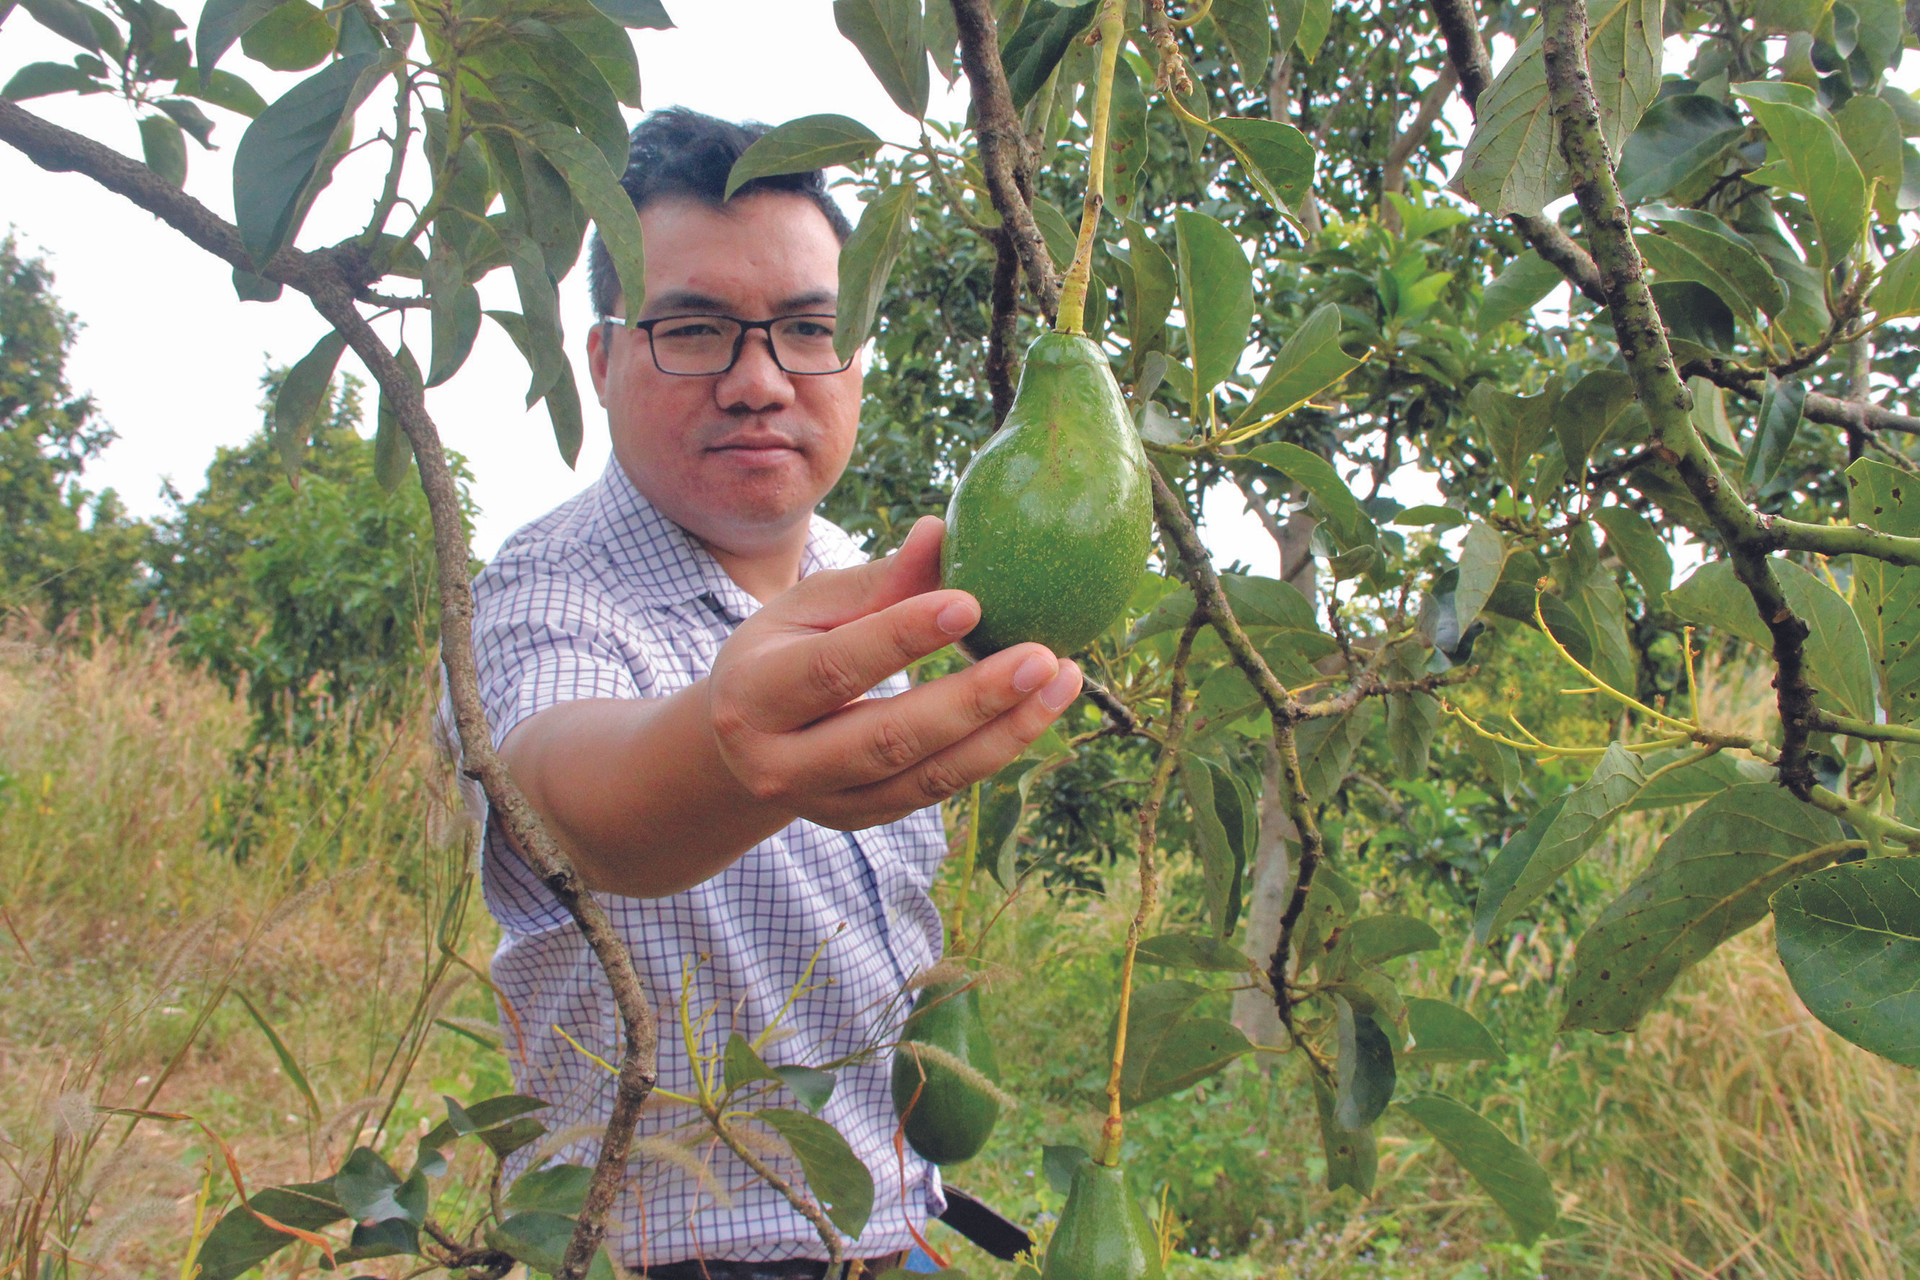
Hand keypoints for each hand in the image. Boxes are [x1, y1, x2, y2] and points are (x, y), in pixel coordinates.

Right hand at [706, 516, 1080, 829]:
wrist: (741, 745)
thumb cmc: (781, 652)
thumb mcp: (807, 609)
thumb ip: (876, 581)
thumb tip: (941, 532)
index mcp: (753, 698)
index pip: (836, 668)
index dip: (903, 636)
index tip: (971, 601)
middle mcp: (782, 764)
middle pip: (890, 737)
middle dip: (974, 700)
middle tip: (1043, 657)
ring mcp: (826, 804)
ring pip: (928, 777)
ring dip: (1006, 733)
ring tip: (1063, 681)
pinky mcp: (865, 821)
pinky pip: (938, 790)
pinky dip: (993, 751)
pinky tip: (1037, 710)